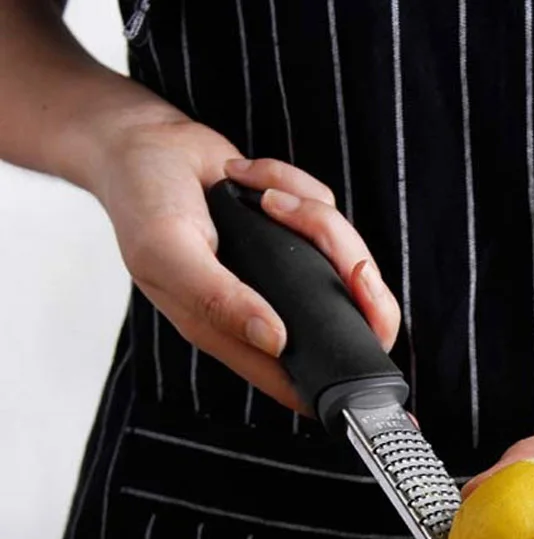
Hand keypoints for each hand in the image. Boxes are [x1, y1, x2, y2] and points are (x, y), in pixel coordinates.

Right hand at [89, 113, 398, 410]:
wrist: (144, 144)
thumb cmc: (144, 204)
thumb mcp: (168, 252)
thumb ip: (218, 300)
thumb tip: (276, 340)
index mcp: (235, 334)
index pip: (303, 383)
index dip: (343, 382)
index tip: (372, 358)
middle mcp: (270, 310)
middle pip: (350, 322)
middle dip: (358, 285)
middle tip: (349, 262)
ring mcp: (288, 273)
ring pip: (347, 263)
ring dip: (316, 220)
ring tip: (263, 197)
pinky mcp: (298, 234)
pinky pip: (328, 215)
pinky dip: (296, 186)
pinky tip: (250, 179)